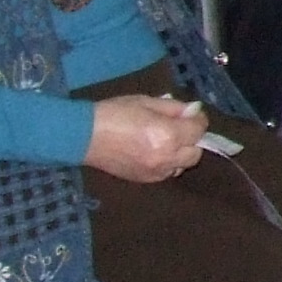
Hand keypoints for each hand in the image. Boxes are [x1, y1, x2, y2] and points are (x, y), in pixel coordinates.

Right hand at [83, 93, 205, 181]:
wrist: (83, 136)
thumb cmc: (114, 113)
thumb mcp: (146, 102)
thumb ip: (174, 108)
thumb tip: (193, 110)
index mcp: (168, 135)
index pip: (198, 130)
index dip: (197, 119)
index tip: (190, 113)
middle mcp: (165, 157)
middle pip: (196, 153)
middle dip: (192, 139)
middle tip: (180, 128)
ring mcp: (154, 171)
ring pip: (182, 166)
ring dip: (181, 154)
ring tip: (167, 141)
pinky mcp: (143, 179)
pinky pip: (166, 174)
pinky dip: (168, 164)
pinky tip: (156, 153)